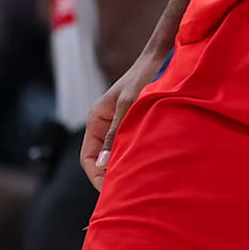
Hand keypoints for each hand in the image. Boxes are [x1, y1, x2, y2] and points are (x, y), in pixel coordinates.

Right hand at [80, 49, 166, 189]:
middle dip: (109, 175)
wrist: (160, 58)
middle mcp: (105, 125)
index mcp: (96, 120)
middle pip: (101, 160)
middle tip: (125, 191)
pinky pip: (129, 146)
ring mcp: (119, 125)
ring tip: (136, 182)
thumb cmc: (143, 77)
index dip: (96, 175)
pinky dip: (133, 157)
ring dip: (123, 166)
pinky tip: (146, 165)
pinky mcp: (134, 125)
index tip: (110, 189)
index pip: (88, 158)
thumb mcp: (128, 105)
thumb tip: (104, 164)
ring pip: (115, 154)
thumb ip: (116, 132)